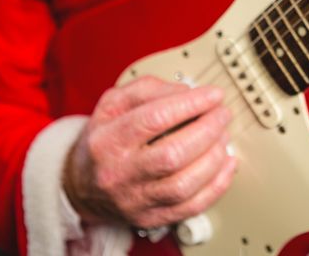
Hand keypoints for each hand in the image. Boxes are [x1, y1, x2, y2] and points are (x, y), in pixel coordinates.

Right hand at [63, 77, 234, 228]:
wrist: (81, 186)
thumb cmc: (104, 141)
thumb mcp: (113, 104)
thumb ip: (147, 90)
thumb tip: (186, 92)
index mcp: (108, 140)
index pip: (154, 119)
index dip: (190, 104)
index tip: (213, 95)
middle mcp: (120, 173)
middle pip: (173, 154)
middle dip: (208, 130)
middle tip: (222, 114)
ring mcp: (136, 200)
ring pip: (184, 184)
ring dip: (214, 157)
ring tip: (223, 136)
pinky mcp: (152, 218)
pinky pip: (192, 206)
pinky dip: (217, 184)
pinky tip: (227, 164)